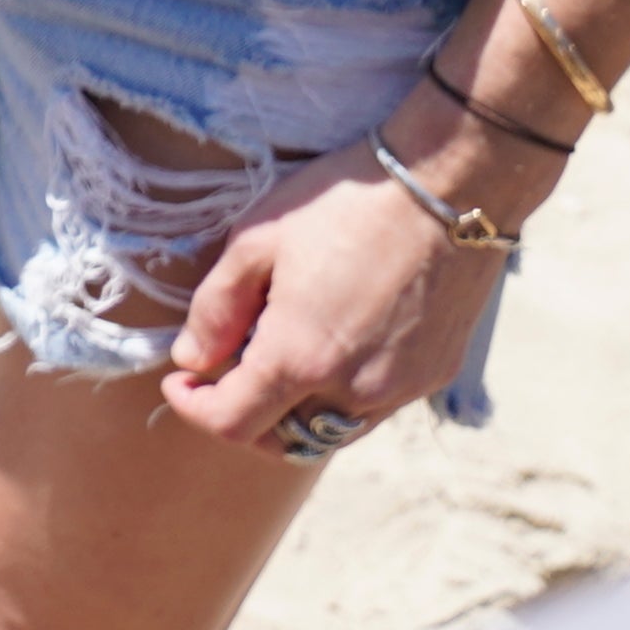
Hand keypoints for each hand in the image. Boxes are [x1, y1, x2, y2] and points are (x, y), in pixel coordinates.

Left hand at [151, 138, 513, 461]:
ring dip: (294, 413)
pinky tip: (332, 345)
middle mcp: (353, 391)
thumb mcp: (256, 240)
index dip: (194, 408)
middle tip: (224, 374)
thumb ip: (216, 309)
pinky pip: (373, 409)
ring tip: (278, 356)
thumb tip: (192, 358)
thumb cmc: (344, 205)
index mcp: (300, 359)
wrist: (450, 188)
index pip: (233, 424)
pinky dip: (340, 396)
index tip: (179, 381)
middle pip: (282, 441)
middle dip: (243, 418)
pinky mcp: (432, 378)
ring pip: (331, 431)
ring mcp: (399, 390)